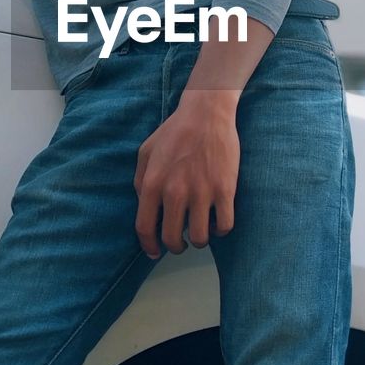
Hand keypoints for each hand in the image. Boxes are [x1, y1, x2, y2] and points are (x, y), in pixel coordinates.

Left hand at [134, 99, 238, 258]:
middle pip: (173, 238)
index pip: (145, 228)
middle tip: (180, 242)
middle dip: (176, 247)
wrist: (206, 113)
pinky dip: (220, 230)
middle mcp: (175, 192)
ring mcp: (201, 192)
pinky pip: (224, 226)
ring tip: (200, 230)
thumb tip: (143, 207)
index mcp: (152, 184)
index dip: (149, 246)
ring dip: (199, 240)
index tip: (155, 252)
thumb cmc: (175, 131)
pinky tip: (217, 221)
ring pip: (200, 238)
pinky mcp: (225, 190)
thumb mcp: (145, 152)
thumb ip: (139, 181)